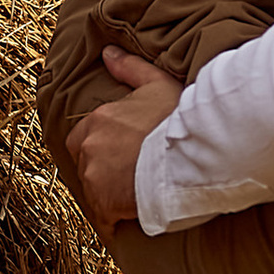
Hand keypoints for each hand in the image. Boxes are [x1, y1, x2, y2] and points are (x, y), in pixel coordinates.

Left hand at [66, 49, 185, 233]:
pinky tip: (128, 220)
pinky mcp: (103, 204)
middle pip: (87, 164)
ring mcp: (93, 177)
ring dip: (108, 195)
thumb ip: (130, 68)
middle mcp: (89, 147)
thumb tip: (107, 53)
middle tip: (128, 175)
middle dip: (102, 170)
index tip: (122, 153)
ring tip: (134, 197)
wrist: (188, 157)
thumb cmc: (177, 120)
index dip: (103, 146)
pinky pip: (103, 218)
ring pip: (94, 191)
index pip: (85, 136)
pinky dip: (113, 220)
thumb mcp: (157, 84)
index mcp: (98, 119)